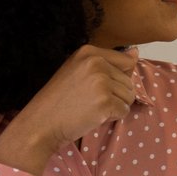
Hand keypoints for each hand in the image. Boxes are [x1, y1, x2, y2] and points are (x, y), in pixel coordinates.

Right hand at [0, 46, 139, 174]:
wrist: (40, 123)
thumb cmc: (60, 100)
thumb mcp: (79, 72)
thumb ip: (107, 62)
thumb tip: (136, 51)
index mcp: (89, 52)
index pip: (127, 61)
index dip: (117, 79)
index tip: (94, 86)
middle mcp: (96, 62)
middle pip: (130, 81)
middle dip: (115, 95)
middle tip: (89, 100)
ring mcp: (101, 82)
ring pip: (130, 96)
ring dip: (115, 106)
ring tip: (90, 107)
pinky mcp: (105, 102)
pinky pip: (124, 110)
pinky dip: (112, 117)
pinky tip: (92, 116)